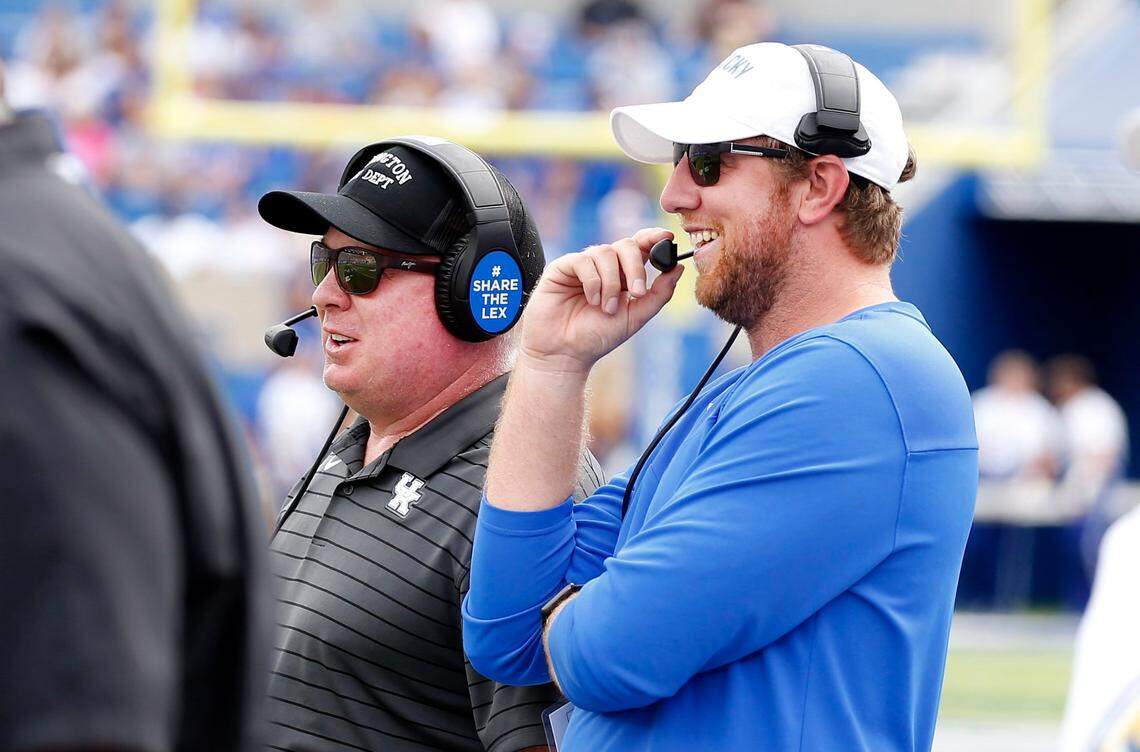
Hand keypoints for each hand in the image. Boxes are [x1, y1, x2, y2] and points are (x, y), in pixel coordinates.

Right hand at [519, 228, 683, 374]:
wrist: (565, 353)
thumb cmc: (597, 337)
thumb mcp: (636, 317)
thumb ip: (659, 294)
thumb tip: (679, 267)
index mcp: (623, 275)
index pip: (641, 246)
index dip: (654, 238)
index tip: (667, 238)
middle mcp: (604, 266)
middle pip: (626, 245)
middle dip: (635, 268)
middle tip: (637, 293)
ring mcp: (583, 265)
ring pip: (605, 253)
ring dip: (611, 282)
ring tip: (606, 308)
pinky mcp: (562, 268)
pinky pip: (583, 261)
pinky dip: (593, 281)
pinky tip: (591, 300)